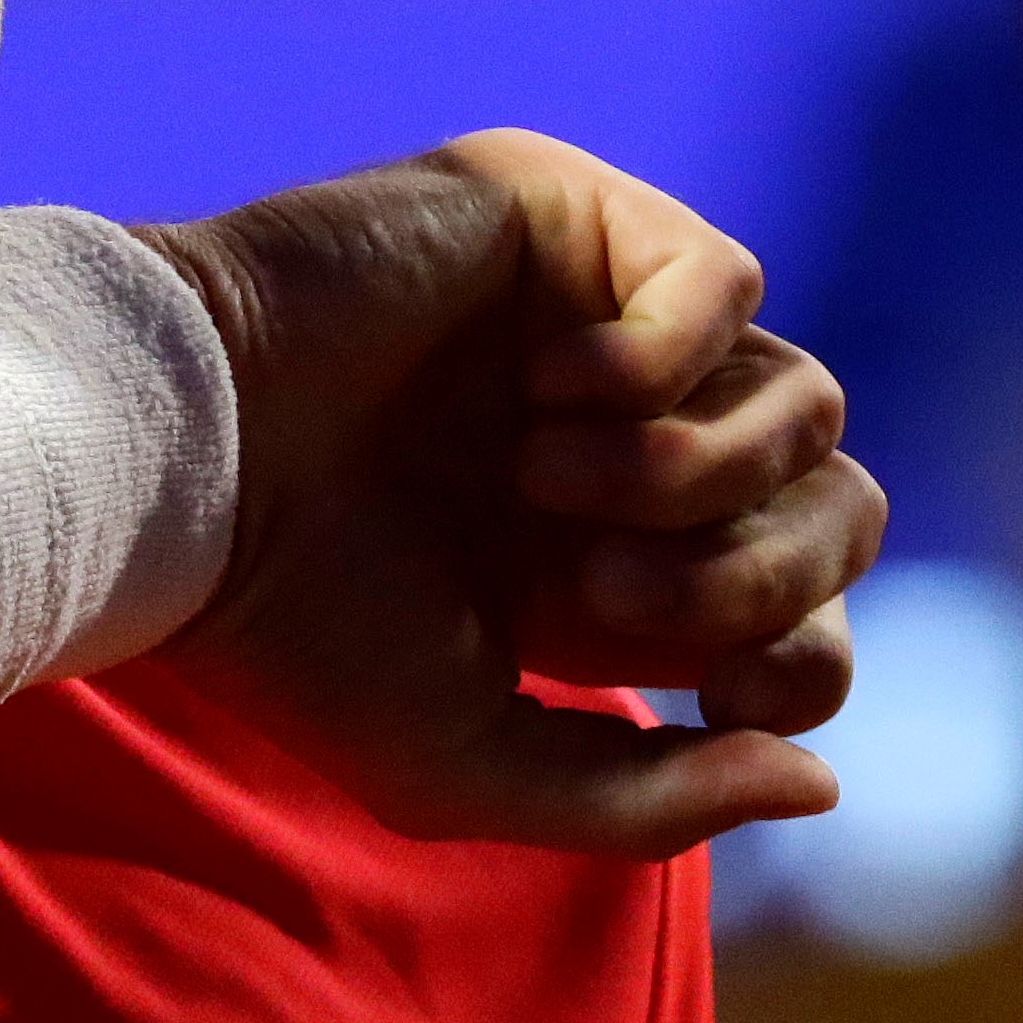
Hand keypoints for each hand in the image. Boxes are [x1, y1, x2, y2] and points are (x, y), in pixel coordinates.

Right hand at [136, 129, 877, 857]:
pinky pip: (733, 278)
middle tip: (596, 590)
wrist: (178, 473)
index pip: (816, 608)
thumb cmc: (291, 624)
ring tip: (542, 485)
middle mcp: (632, 446)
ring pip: (811, 396)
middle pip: (844, 506)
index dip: (800, 657)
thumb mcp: (467, 766)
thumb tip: (821, 784)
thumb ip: (647, 806)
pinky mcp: (575, 216)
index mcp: (614, 570)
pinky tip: (542, 391)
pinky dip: (660, 362)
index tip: (701, 690)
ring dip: (689, 476)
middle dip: (752, 578)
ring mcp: (609, 324)